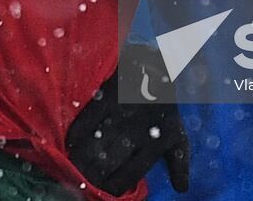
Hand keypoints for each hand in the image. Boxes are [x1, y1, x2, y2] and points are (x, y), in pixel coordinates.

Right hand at [66, 48, 189, 194]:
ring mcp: (123, 111)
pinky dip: (77, 133)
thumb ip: (179, 162)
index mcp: (157, 141)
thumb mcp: (177, 131)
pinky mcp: (108, 94)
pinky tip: (69, 143)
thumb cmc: (166, 105)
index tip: (101, 190)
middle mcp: (139, 129)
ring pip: (97, 144)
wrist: (155, 64)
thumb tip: (182, 189)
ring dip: (82, 159)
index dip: (113, 186)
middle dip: (93, 175)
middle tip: (82, 181)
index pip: (130, 174)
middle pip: (110, 161)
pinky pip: (88, 119)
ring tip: (72, 168)